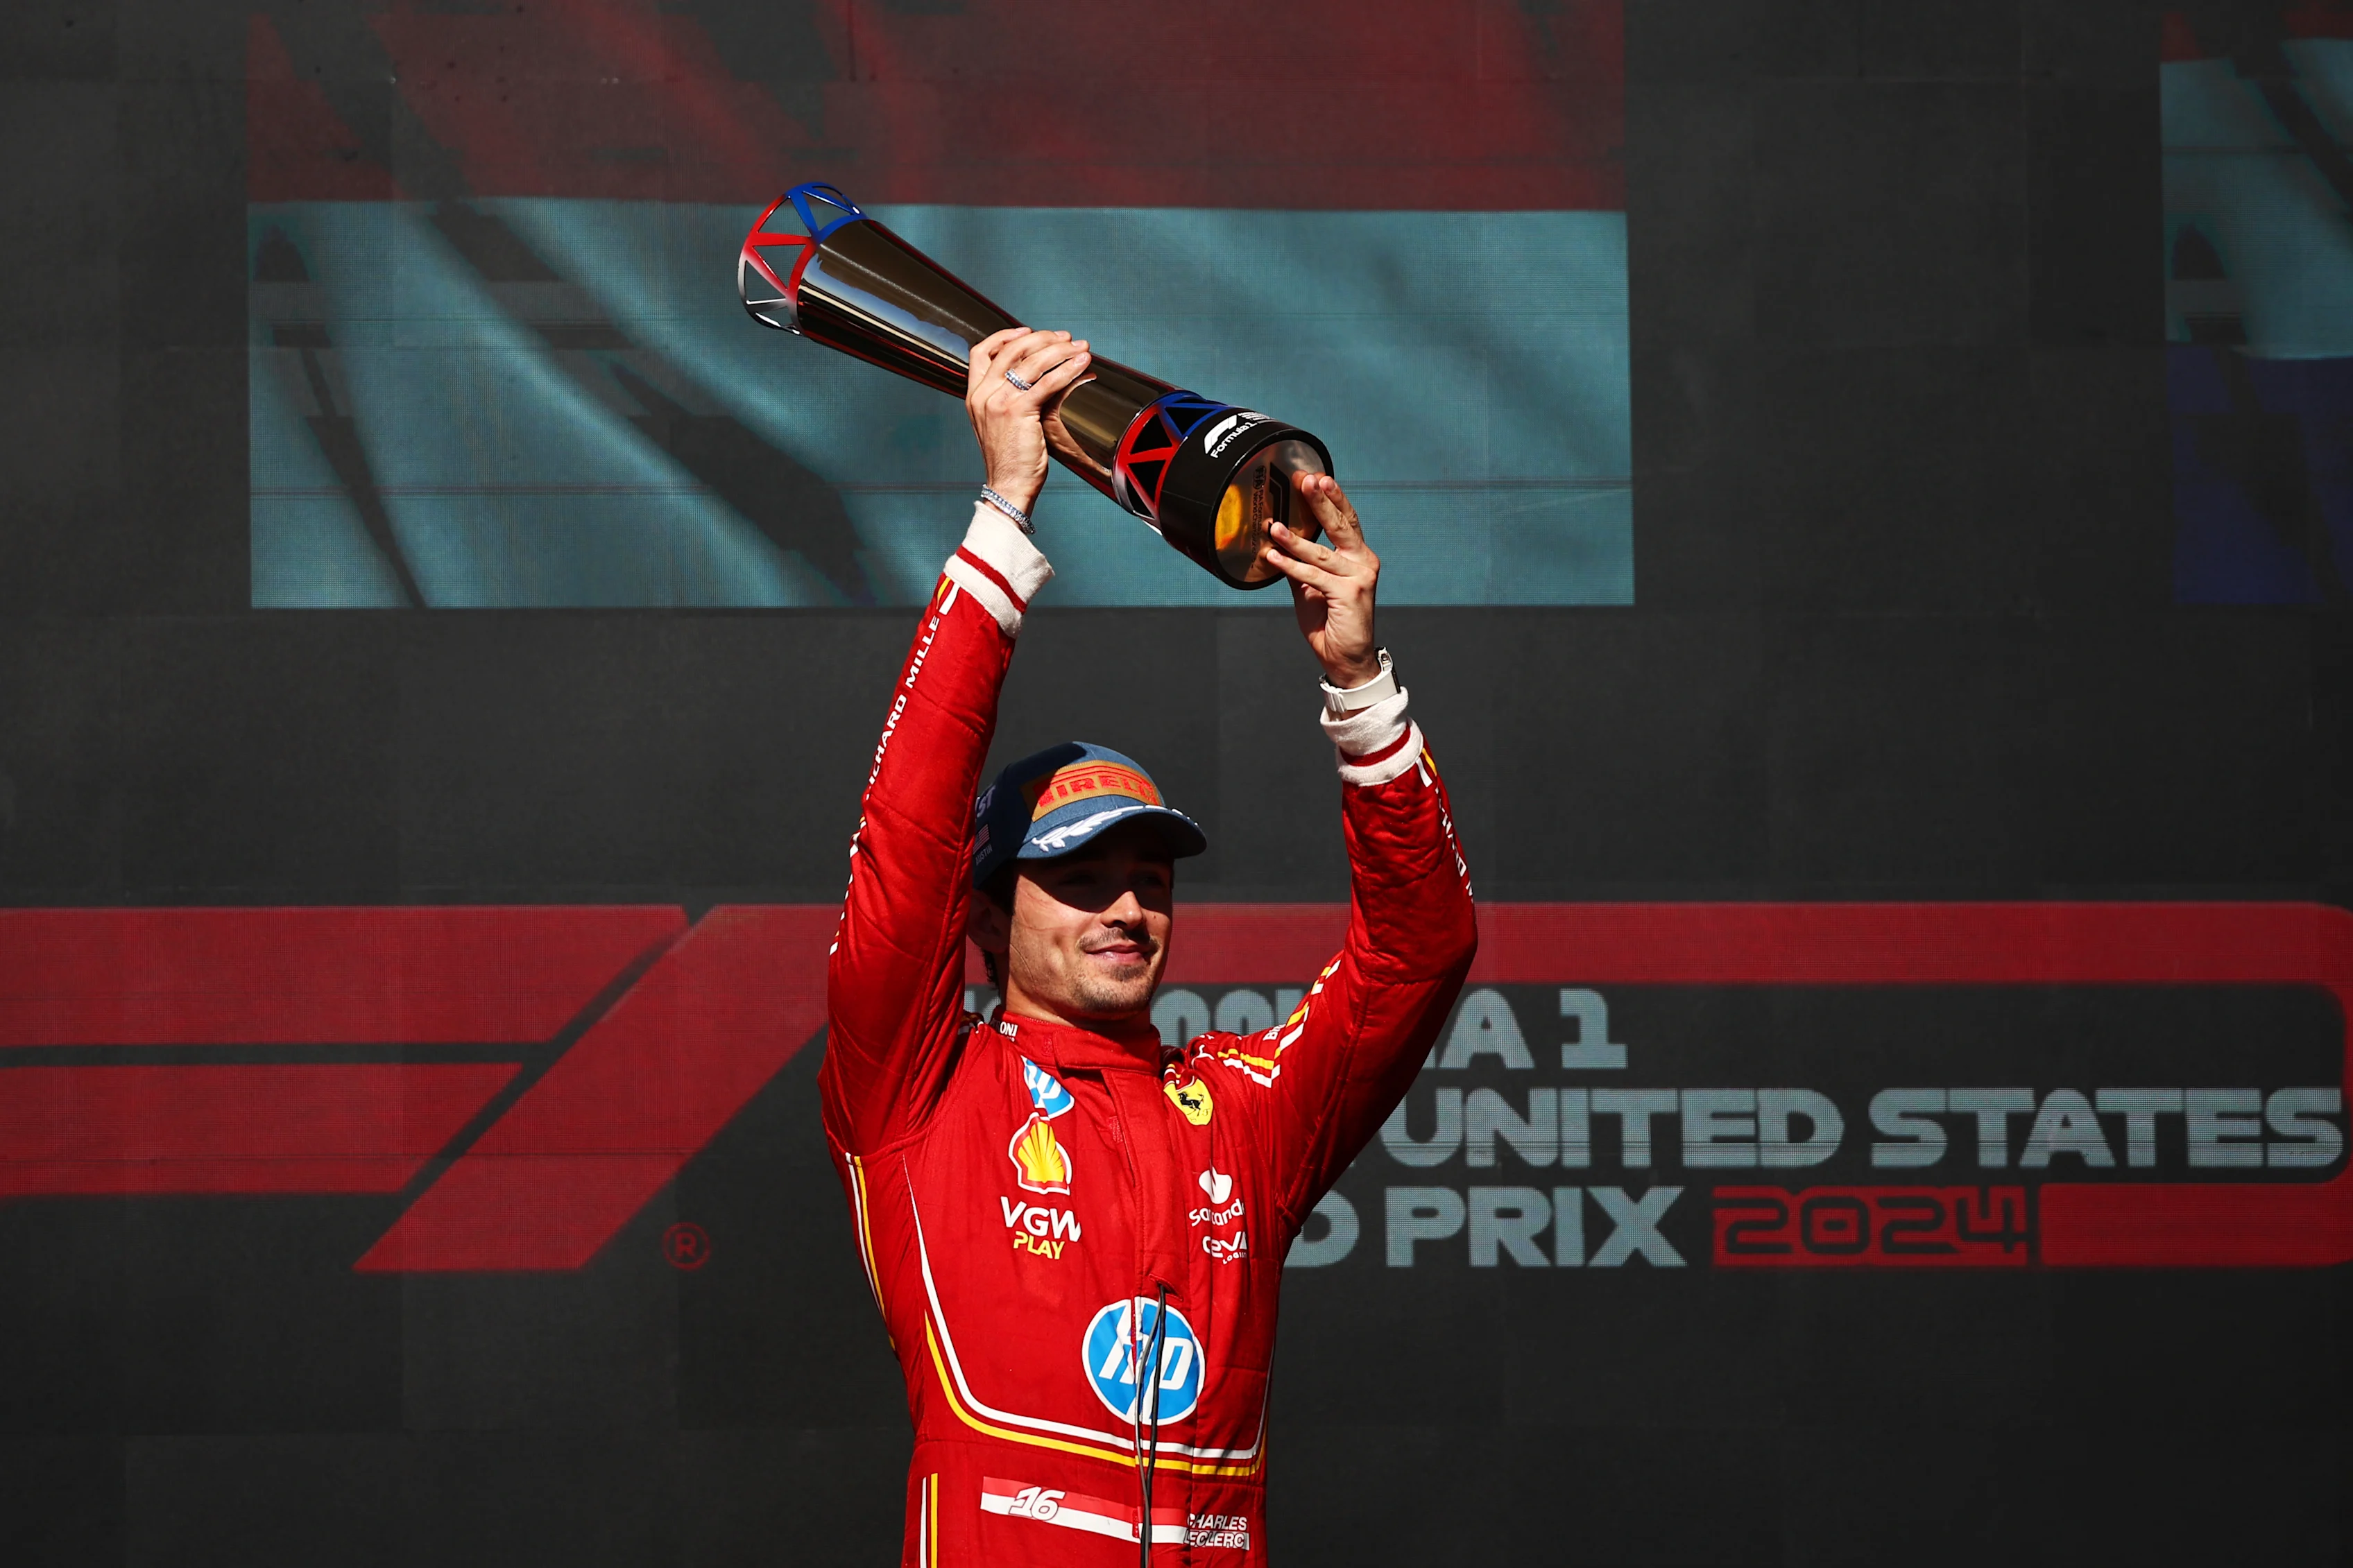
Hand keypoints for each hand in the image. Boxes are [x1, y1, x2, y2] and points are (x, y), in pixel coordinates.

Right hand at [965, 327, 1092, 516]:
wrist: (1008, 486)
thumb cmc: (1010, 459)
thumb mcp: (999, 423)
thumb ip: (1007, 398)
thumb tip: (1036, 376)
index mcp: (974, 395)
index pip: (981, 352)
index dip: (1005, 336)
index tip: (1027, 331)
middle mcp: (982, 395)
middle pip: (1011, 350)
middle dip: (1042, 339)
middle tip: (1065, 338)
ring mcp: (998, 401)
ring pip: (1031, 362)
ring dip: (1060, 350)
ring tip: (1080, 347)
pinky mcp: (1017, 411)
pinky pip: (1047, 382)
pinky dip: (1068, 369)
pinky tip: (1082, 364)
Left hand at [1261, 472, 1380, 690]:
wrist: (1345, 657)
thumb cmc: (1330, 622)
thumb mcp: (1311, 587)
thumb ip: (1301, 564)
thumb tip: (1278, 542)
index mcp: (1358, 556)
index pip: (1345, 520)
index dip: (1331, 498)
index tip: (1314, 477)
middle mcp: (1363, 562)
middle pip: (1342, 525)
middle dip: (1323, 501)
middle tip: (1307, 481)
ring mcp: (1359, 578)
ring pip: (1322, 552)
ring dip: (1295, 539)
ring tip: (1273, 527)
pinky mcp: (1349, 595)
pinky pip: (1314, 576)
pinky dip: (1292, 566)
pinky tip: (1273, 558)